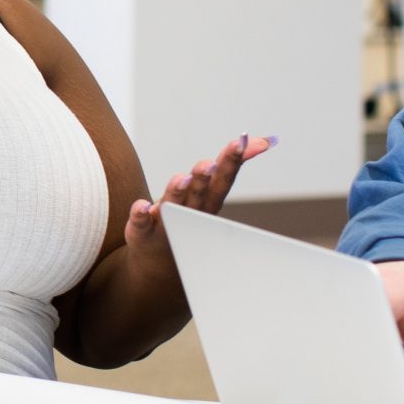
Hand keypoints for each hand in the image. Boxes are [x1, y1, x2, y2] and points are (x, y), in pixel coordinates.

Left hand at [123, 132, 272, 253]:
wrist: (159, 263)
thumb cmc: (188, 219)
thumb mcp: (210, 191)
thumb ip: (228, 165)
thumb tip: (261, 140)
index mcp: (208, 200)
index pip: (224, 178)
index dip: (234, 159)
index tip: (244, 140)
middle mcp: (191, 212)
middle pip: (201, 192)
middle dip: (206, 178)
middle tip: (209, 163)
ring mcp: (167, 223)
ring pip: (174, 205)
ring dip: (178, 192)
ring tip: (182, 178)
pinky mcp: (143, 232)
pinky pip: (142, 224)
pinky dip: (142, 215)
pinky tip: (141, 206)